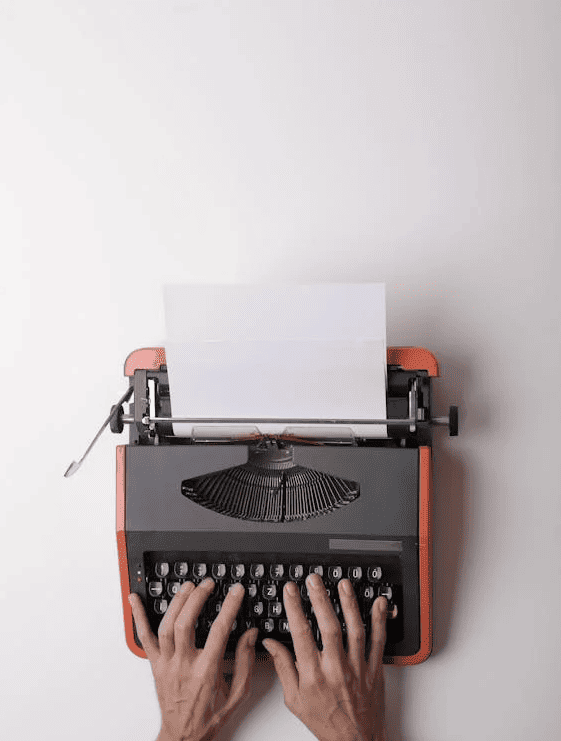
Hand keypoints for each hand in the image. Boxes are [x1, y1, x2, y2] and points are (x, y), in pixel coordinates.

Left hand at [129, 578, 258, 740]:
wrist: (183, 737)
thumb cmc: (209, 717)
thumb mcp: (238, 694)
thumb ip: (245, 662)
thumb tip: (250, 635)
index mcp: (206, 671)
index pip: (219, 630)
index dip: (229, 606)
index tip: (236, 591)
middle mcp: (183, 665)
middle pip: (186, 623)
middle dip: (198, 598)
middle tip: (208, 584)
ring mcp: (166, 664)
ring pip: (166, 626)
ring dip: (176, 602)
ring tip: (188, 586)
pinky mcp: (154, 665)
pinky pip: (144, 637)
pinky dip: (138, 616)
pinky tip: (135, 599)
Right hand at [261, 575, 387, 740]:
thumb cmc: (325, 721)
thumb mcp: (294, 699)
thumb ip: (282, 667)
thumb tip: (270, 643)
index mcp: (313, 675)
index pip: (301, 634)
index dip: (294, 608)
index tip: (290, 590)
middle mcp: (336, 669)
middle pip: (329, 626)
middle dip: (320, 599)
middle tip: (314, 579)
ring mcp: (358, 667)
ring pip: (355, 629)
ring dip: (349, 604)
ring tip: (343, 584)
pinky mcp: (375, 669)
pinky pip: (379, 641)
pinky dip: (381, 620)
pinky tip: (379, 603)